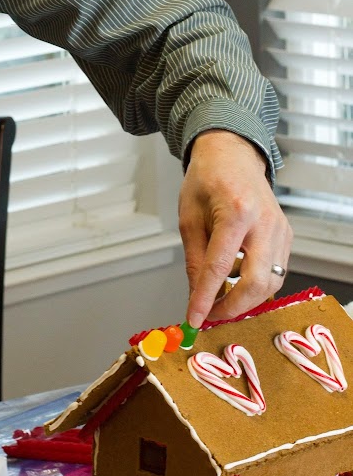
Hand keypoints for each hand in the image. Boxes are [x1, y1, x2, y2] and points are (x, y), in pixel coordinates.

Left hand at [179, 129, 291, 327]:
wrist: (232, 156)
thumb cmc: (207, 179)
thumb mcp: (189, 217)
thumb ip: (195, 258)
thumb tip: (196, 295)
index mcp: (235, 212)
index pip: (220, 267)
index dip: (206, 298)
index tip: (195, 319)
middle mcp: (264, 222)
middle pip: (256, 282)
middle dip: (233, 306)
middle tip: (211, 314)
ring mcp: (280, 228)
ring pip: (271, 281)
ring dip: (245, 298)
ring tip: (220, 298)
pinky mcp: (286, 234)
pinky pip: (275, 270)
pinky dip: (256, 283)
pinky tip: (236, 280)